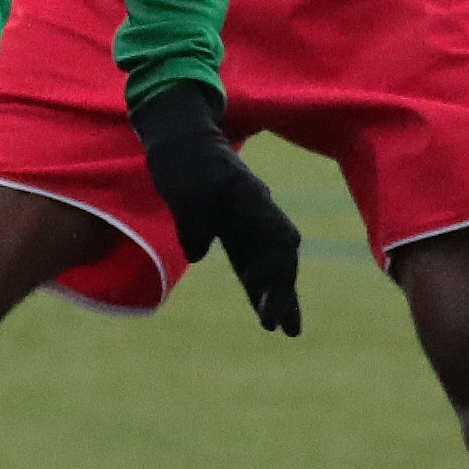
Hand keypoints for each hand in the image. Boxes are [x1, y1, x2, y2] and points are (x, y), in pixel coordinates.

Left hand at [130, 81, 301, 335]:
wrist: (181, 139)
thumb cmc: (183, 160)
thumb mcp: (183, 188)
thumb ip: (193, 220)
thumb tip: (199, 252)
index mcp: (250, 199)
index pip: (277, 239)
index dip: (277, 269)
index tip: (267, 295)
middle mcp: (256, 213)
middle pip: (279, 257)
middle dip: (284, 292)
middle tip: (287, 329)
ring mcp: (248, 221)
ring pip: (269, 264)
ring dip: (276, 295)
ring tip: (285, 329)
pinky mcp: (234, 230)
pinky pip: (251, 262)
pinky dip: (258, 287)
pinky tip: (263, 311)